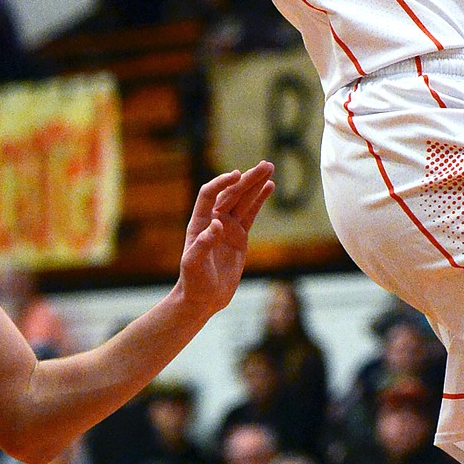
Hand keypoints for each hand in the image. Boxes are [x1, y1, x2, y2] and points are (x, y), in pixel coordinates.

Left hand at [175, 163, 273, 318]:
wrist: (203, 298)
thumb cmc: (193, 281)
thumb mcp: (193, 265)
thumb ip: (202, 245)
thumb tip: (216, 225)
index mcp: (199, 222)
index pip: (209, 195)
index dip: (221, 184)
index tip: (236, 175)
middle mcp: (213, 220)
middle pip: (231, 193)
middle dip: (247, 179)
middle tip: (265, 165)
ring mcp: (228, 227)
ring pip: (243, 200)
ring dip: (255, 184)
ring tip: (269, 168)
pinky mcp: (239, 236)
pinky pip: (251, 213)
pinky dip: (259, 200)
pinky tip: (269, 186)